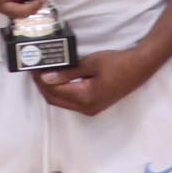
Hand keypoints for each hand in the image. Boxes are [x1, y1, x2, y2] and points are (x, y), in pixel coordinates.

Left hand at [35, 47, 150, 117]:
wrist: (139, 68)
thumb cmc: (116, 63)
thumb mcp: (90, 63)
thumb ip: (68, 72)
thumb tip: (47, 77)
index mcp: (85, 98)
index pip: (54, 91)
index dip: (40, 80)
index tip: (32, 67)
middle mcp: (86, 108)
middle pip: (55, 100)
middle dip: (42, 86)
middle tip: (34, 69)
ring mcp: (90, 109)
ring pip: (62, 102)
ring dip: (50, 89)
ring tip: (42, 72)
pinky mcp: (93, 106)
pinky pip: (70, 101)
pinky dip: (60, 91)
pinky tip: (57, 79)